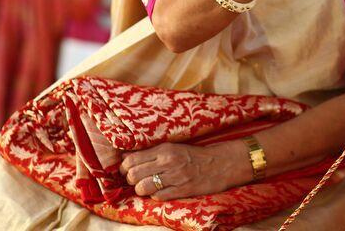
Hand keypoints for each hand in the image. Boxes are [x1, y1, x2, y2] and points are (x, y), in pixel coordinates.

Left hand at [120, 140, 250, 200]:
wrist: (220, 163)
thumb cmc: (194, 155)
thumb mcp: (172, 148)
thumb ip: (150, 152)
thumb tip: (125, 155)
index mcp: (165, 149)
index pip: (132, 159)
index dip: (124, 168)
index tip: (126, 170)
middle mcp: (168, 162)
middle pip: (134, 174)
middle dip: (131, 180)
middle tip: (136, 180)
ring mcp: (176, 177)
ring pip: (143, 188)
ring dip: (141, 190)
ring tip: (147, 187)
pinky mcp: (183, 190)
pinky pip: (158, 197)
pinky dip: (155, 196)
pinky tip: (160, 192)